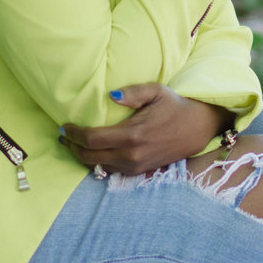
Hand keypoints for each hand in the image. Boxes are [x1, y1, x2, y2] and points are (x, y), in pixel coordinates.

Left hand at [60, 84, 230, 174]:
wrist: (198, 129)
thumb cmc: (176, 106)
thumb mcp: (156, 91)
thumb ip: (132, 92)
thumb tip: (109, 95)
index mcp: (132, 135)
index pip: (91, 139)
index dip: (73, 133)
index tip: (64, 126)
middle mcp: (131, 154)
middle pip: (89, 156)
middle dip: (72, 147)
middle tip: (63, 136)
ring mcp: (135, 165)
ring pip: (98, 166)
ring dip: (82, 157)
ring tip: (73, 144)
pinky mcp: (140, 170)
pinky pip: (110, 170)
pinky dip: (97, 163)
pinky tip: (92, 153)